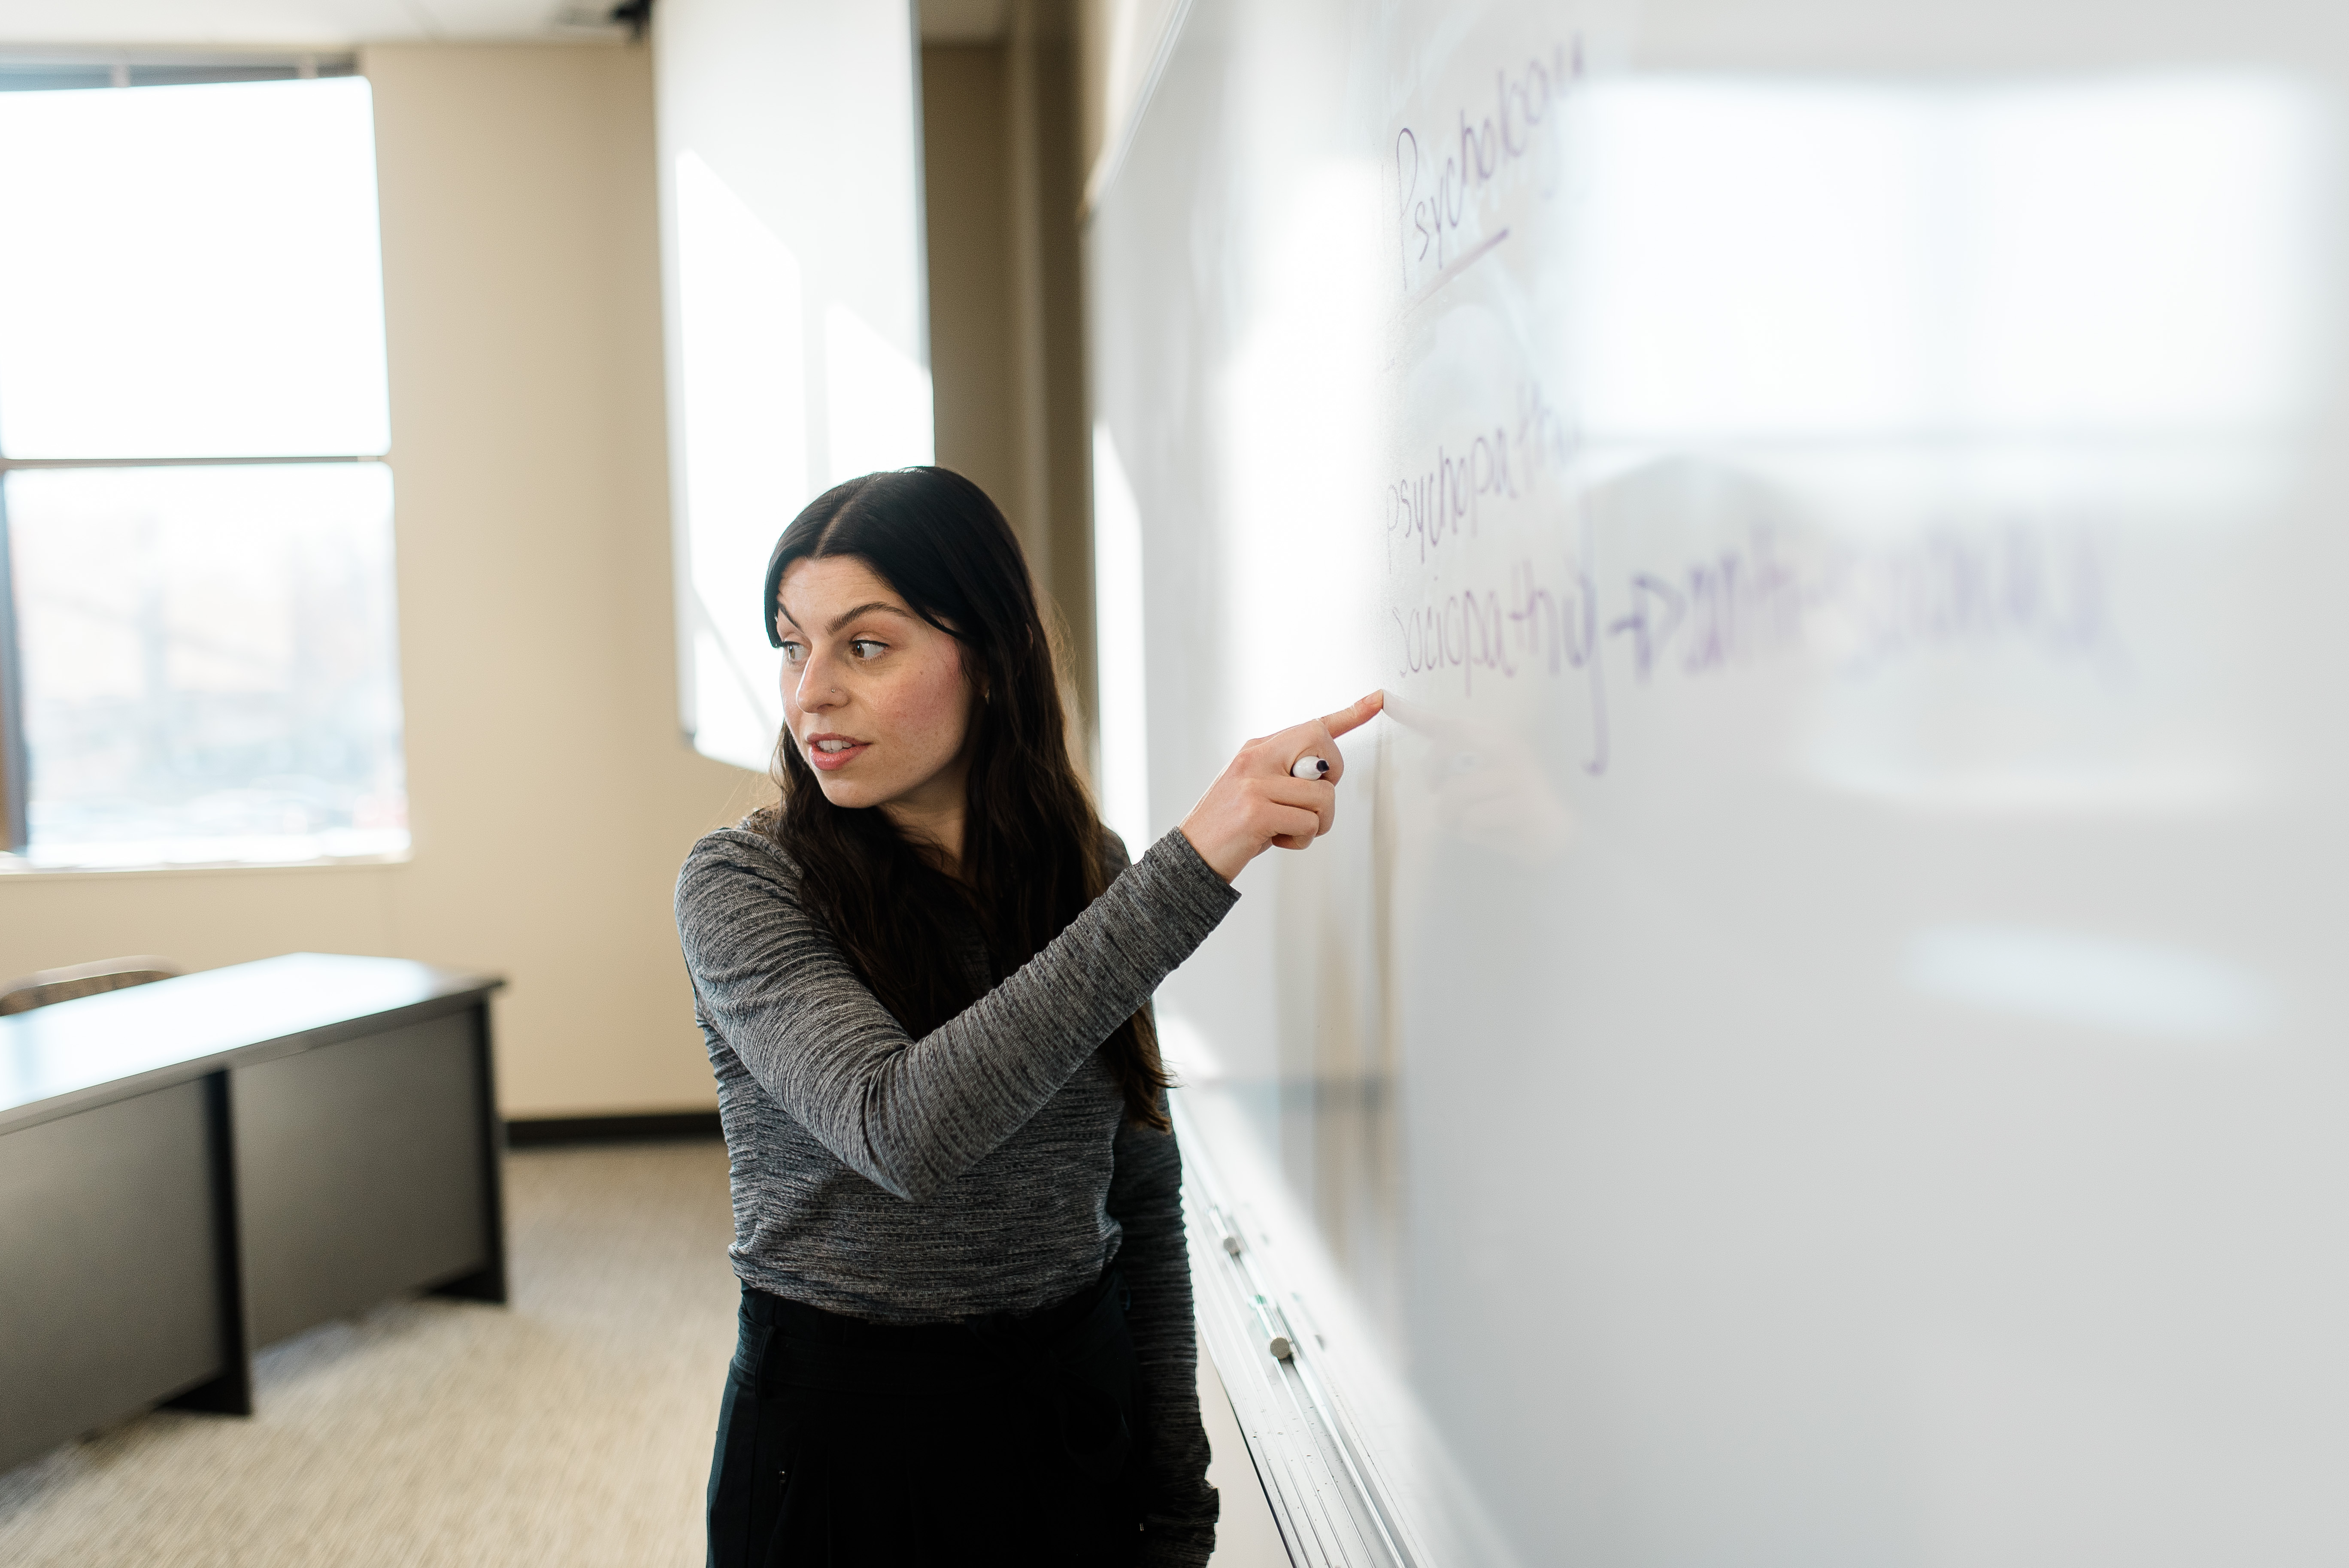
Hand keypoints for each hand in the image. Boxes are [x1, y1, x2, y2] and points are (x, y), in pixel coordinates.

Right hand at [1178, 691, 1384, 881]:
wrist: (1193, 857)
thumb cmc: (1231, 827)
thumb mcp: (1256, 791)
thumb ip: (1287, 776)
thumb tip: (1324, 775)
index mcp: (1258, 749)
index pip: (1311, 726)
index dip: (1350, 714)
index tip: (1377, 700)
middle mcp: (1256, 758)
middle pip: (1324, 748)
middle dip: (1330, 783)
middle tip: (1305, 805)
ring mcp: (1254, 783)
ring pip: (1323, 796)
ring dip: (1315, 824)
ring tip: (1285, 830)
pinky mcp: (1256, 812)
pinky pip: (1309, 824)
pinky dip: (1301, 840)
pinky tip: (1276, 841)